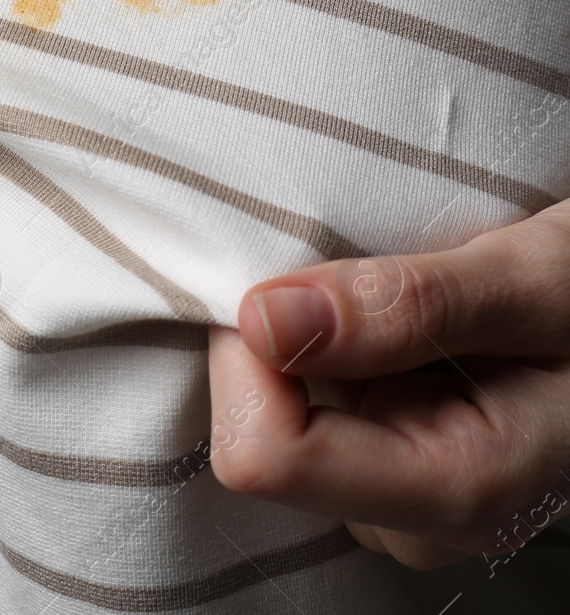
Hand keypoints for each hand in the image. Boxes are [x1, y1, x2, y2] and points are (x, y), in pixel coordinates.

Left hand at [208, 199, 569, 569]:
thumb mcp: (541, 279)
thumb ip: (408, 306)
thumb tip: (267, 320)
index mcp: (457, 487)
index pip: (266, 454)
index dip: (253, 356)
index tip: (292, 282)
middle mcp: (417, 515)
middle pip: (260, 436)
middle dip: (286, 346)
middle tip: (366, 283)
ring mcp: (401, 495)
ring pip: (276, 417)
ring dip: (311, 345)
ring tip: (402, 303)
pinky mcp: (390, 464)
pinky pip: (304, 408)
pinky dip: (328, 352)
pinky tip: (393, 326)